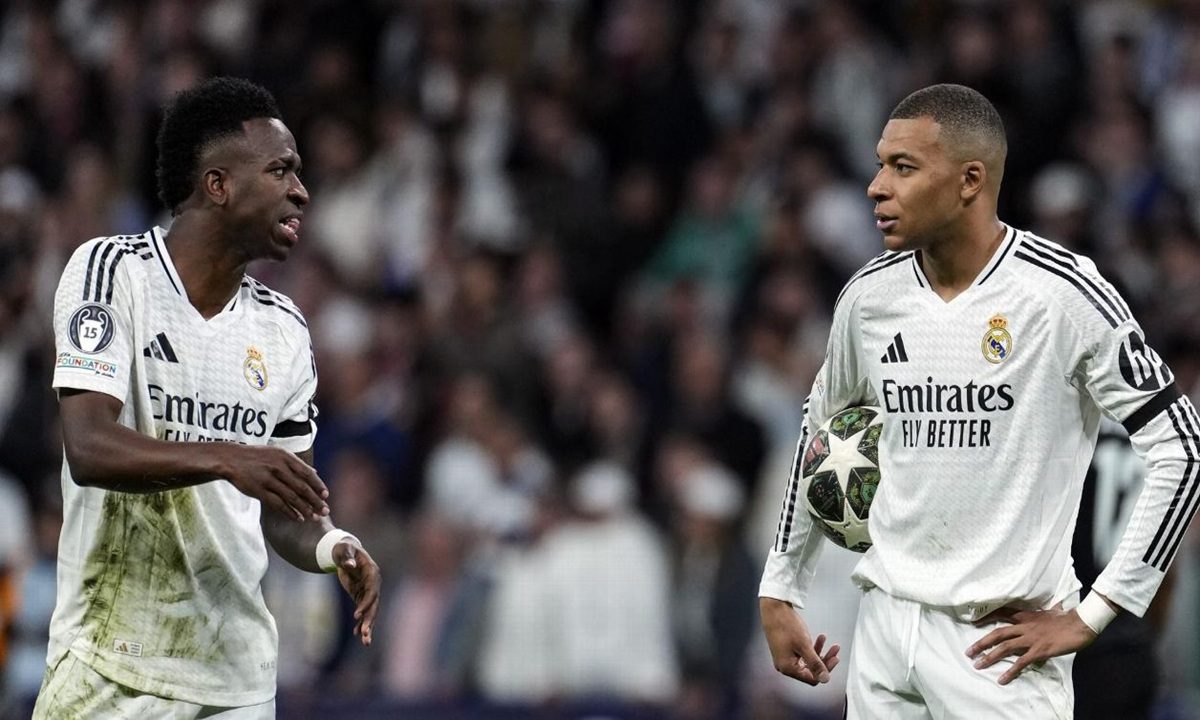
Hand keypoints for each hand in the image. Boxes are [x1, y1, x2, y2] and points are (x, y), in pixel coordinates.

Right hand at [218, 444, 328, 520]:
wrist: (231, 459)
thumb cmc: (257, 457)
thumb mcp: (277, 453)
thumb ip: (295, 463)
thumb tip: (315, 472)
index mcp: (285, 457)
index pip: (307, 473)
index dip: (318, 485)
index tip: (326, 495)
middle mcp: (279, 467)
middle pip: (302, 487)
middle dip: (315, 500)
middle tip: (325, 510)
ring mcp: (268, 479)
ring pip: (291, 497)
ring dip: (305, 509)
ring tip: (314, 517)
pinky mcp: (259, 490)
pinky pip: (278, 504)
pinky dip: (289, 512)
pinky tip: (298, 518)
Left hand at [334, 541, 380, 646]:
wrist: (343, 551)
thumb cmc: (343, 549)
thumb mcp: (343, 550)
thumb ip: (346, 557)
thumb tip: (349, 565)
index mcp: (372, 572)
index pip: (372, 591)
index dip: (366, 603)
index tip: (356, 615)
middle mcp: (374, 584)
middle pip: (374, 605)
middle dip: (369, 620)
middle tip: (364, 635)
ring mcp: (369, 591)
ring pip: (371, 611)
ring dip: (368, 626)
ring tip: (365, 642)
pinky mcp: (362, 596)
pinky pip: (363, 612)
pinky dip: (361, 623)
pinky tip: (356, 634)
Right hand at [760, 597, 840, 684]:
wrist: (774, 609)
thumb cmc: (786, 626)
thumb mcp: (804, 646)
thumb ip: (815, 664)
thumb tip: (825, 679)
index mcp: (787, 668)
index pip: (812, 678)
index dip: (825, 670)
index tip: (835, 658)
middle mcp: (785, 666)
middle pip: (810, 670)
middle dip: (824, 659)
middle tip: (834, 649)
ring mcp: (785, 658)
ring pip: (807, 661)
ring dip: (819, 651)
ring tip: (825, 639)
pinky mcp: (786, 650)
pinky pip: (802, 654)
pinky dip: (811, 647)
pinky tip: (819, 638)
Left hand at [966, 603, 1096, 684]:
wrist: (1081, 623)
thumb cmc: (1068, 618)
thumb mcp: (1052, 612)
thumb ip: (1046, 612)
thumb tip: (1052, 609)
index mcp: (1026, 616)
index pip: (1001, 613)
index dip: (986, 617)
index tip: (973, 622)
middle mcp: (1024, 626)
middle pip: (997, 633)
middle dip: (981, 643)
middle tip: (968, 652)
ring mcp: (1030, 638)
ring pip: (1004, 648)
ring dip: (989, 657)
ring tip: (978, 665)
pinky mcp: (1039, 650)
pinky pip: (1021, 662)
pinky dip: (1010, 671)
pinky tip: (1002, 679)